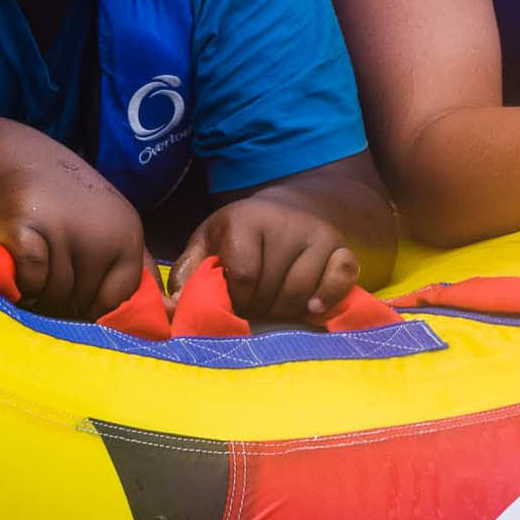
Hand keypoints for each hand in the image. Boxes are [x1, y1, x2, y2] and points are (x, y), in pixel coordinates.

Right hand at [0, 163, 147, 320]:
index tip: (78, 298)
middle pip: (83, 303)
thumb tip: (167, 314)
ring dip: (39, 295)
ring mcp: (64, 229)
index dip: (96, 309)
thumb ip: (139, 274)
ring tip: (35, 269)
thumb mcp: (115, 232)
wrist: (22, 162)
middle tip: (48, 277)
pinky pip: (29, 281)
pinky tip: (18, 267)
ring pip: (54, 296)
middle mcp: (102, 233)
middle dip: (63, 304)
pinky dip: (20, 283)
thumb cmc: (71, 207)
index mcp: (128, 237)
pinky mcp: (25, 229)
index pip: (119, 300)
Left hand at [170, 196, 359, 324]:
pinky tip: (312, 308)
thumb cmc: (238, 236)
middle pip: (274, 288)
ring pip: (303, 291)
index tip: (233, 298)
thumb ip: (189, 272)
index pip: (245, 275)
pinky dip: (329, 297)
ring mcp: (319, 235)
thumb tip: (176, 306)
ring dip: (286, 309)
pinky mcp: (342, 248)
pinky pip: (342, 278)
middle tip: (255, 304)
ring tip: (275, 304)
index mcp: (247, 219)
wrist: (283, 211)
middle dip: (260, 306)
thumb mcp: (207, 244)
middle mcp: (287, 223)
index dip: (237, 297)